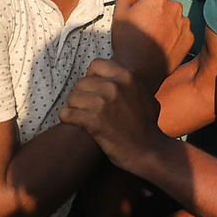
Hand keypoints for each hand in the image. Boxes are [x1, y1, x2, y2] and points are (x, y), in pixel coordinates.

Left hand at [60, 58, 168, 173]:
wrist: (149, 151)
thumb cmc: (148, 126)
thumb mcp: (146, 96)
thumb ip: (131, 84)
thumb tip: (120, 77)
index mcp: (126, 76)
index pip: (95, 65)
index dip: (92, 78)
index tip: (94, 91)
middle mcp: (114, 86)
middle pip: (81, 83)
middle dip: (82, 96)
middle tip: (88, 109)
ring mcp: (103, 103)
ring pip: (72, 98)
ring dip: (75, 108)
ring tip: (83, 118)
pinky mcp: (93, 121)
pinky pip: (66, 113)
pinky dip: (68, 119)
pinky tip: (77, 124)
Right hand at [110, 0, 192, 92]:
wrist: (139, 71)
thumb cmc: (128, 42)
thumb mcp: (119, 13)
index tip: (134, 11)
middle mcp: (174, 6)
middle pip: (161, 2)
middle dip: (153, 10)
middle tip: (142, 26)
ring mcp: (183, 23)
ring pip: (172, 16)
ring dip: (164, 22)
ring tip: (151, 36)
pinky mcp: (189, 38)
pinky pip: (180, 31)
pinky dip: (173, 35)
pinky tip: (161, 43)